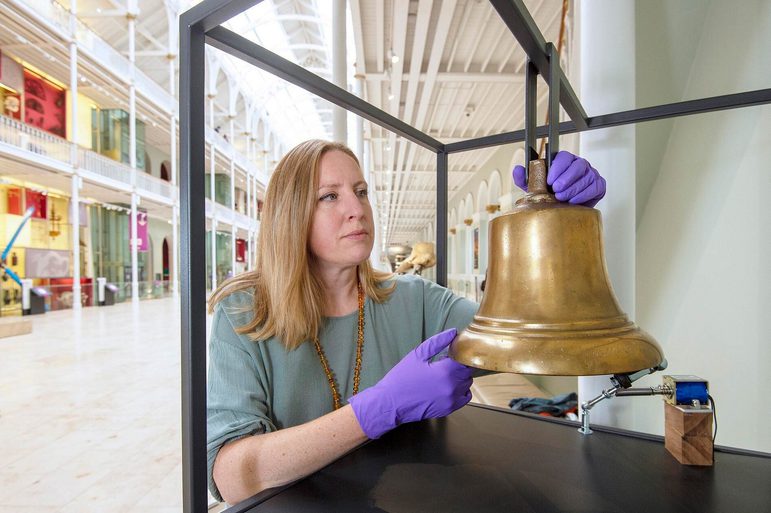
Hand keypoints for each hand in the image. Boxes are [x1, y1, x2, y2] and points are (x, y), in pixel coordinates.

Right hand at [348, 328, 472, 438]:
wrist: (391, 404)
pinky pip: (465, 398)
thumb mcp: (417, 355)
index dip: (460, 354)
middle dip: (459, 365)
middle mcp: (452, 387)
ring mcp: (452, 400)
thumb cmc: (401, 378)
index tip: (451, 353)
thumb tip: (453, 332)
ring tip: (445, 375)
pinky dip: (461, 390)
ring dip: (460, 377)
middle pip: (467, 372)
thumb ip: (437, 342)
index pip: (465, 359)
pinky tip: (448, 386)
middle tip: (446, 363)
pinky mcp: (449, 409)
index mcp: (445, 371)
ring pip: (467, 384)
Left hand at [513, 151, 605, 206]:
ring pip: (586, 177)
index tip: (550, 180)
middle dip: (566, 179)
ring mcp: (590, 174)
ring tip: (562, 197)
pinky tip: (574, 200)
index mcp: (565, 161)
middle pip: (577, 166)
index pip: (564, 157)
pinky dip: (584, 194)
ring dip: (573, 188)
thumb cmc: (552, 194)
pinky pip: (595, 187)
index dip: (558, 167)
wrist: (566, 208)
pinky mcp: (599, 185)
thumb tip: (518, 169)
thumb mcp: (536, 186)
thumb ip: (525, 178)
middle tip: (556, 190)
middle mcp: (579, 165)